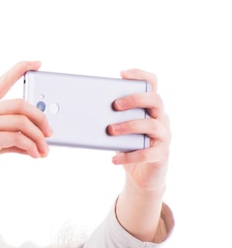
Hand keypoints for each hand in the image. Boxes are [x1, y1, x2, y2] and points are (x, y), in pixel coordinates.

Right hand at [0, 60, 52, 192]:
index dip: (21, 69)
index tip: (37, 63)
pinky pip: (19, 139)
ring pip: (23, 123)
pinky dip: (31, 147)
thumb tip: (38, 138)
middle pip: (22, 104)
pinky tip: (34, 155)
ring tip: (43, 150)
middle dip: (41, 119)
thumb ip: (10, 135)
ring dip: (39, 138)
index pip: (3, 81)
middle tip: (50, 132)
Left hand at [108, 69, 170, 193]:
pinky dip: (129, 156)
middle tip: (114, 105)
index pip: (152, 84)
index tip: (122, 74)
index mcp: (150, 108)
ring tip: (110, 131)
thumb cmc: (128, 146)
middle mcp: (161, 118)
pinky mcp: (161, 155)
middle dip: (134, 99)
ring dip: (129, 125)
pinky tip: (114, 159)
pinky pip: (148, 153)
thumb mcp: (119, 130)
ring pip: (152, 124)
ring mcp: (164, 136)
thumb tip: (84, 114)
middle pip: (155, 100)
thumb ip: (110, 120)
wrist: (141, 174)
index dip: (140, 75)